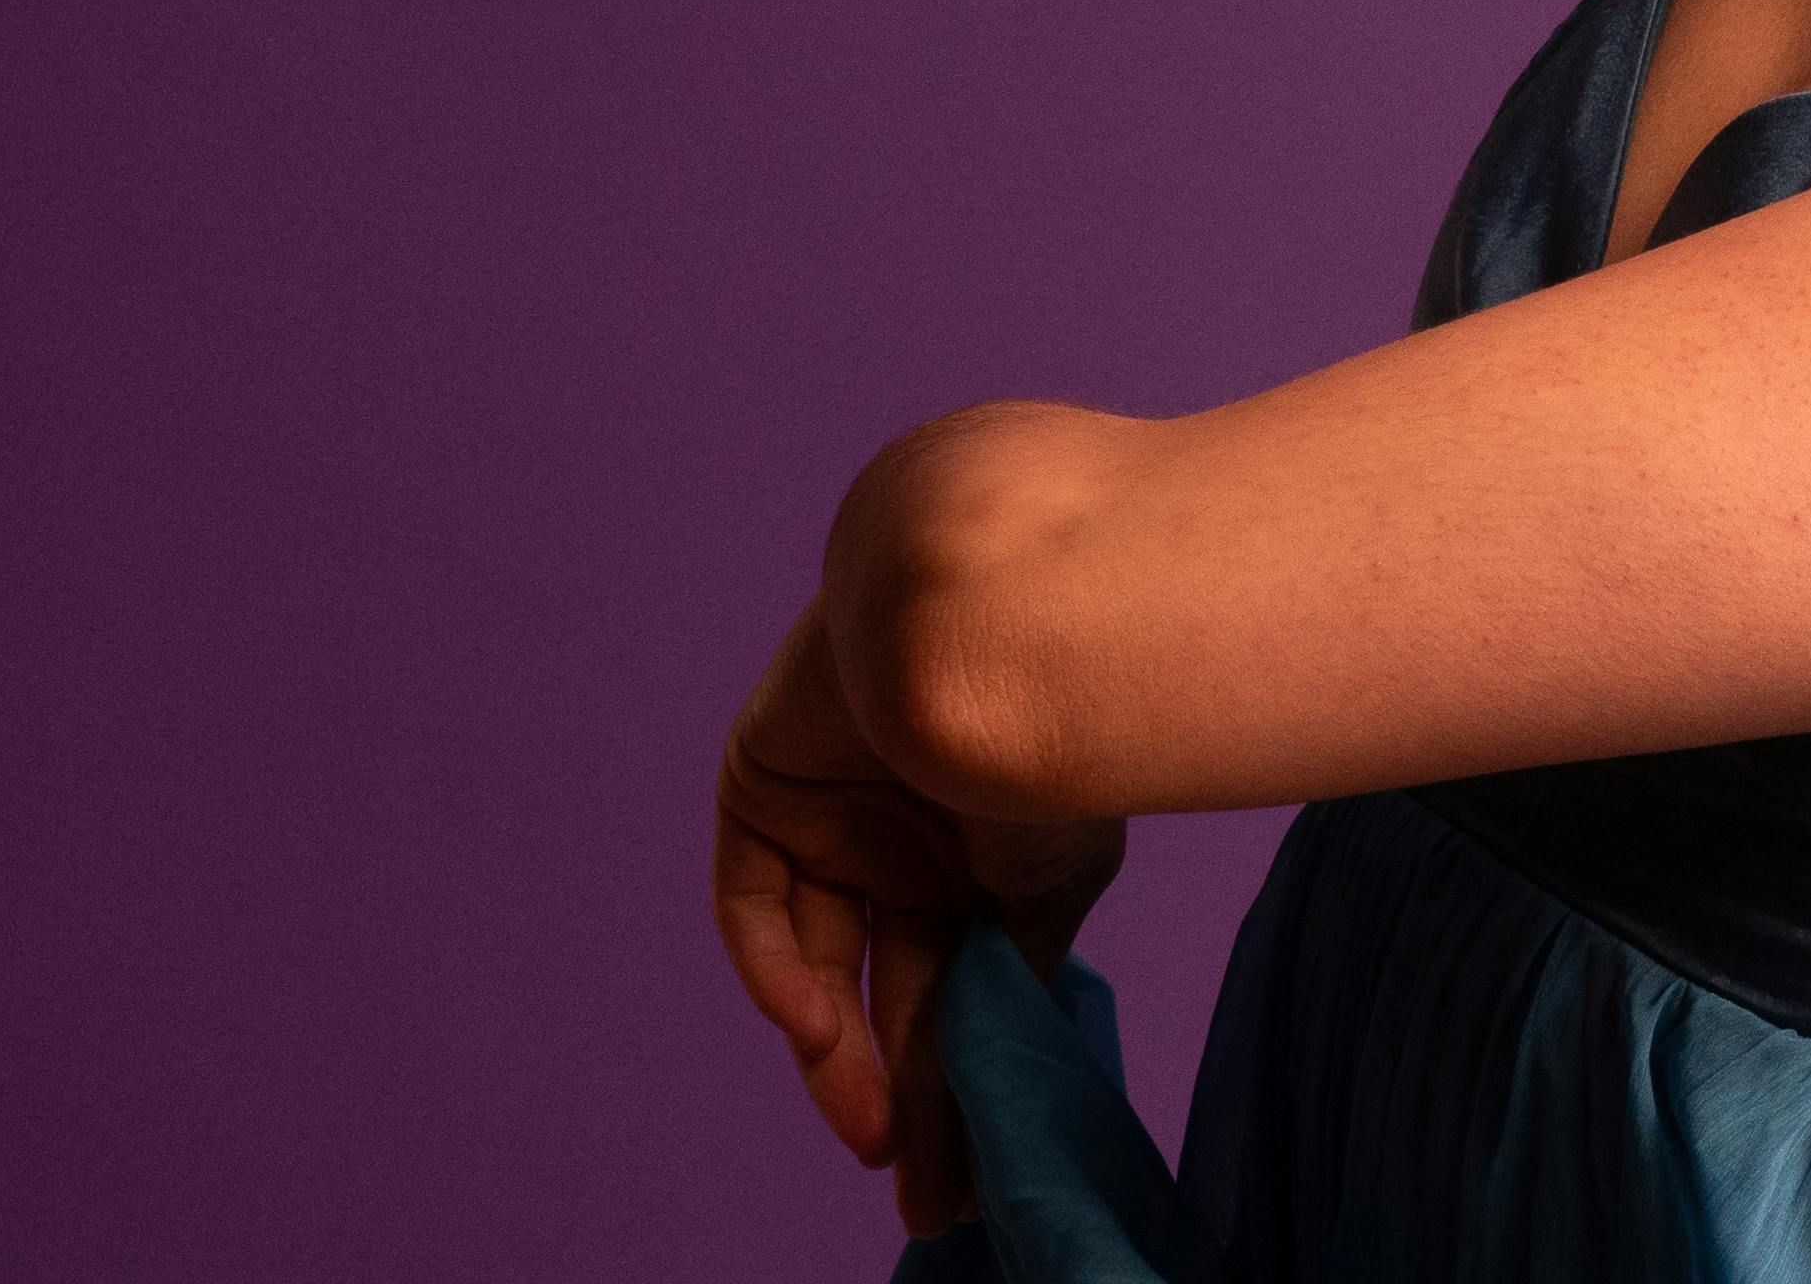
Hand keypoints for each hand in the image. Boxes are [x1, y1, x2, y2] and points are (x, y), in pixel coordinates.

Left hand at [714, 601, 1122, 1238]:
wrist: (980, 625)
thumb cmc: (1041, 735)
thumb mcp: (1054, 877)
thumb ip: (1020, 967)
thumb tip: (1013, 1064)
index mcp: (989, 854)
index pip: (966, 988)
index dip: (963, 1084)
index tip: (968, 1177)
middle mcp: (912, 841)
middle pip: (897, 992)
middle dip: (908, 1092)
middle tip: (921, 1186)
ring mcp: (836, 819)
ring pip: (824, 964)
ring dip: (841, 1054)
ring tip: (872, 1132)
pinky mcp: (764, 791)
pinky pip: (756, 907)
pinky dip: (780, 972)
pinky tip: (819, 1026)